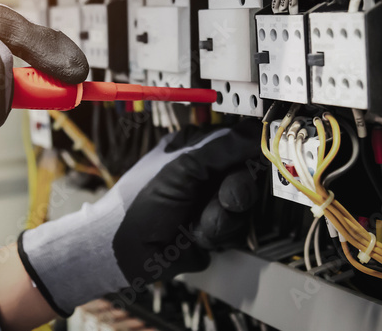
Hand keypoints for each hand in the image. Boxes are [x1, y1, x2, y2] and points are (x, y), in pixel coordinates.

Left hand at [17, 121, 262, 316]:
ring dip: (220, 218)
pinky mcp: (213, 229)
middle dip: (234, 192)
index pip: (239, 142)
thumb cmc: (139, 203)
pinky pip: (234, 230)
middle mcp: (206, 173)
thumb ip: (222, 147)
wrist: (125, 251)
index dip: (248, 155)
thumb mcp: (182, 167)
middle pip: (246, 176)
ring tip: (195, 221)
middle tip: (220, 198)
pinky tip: (193, 234)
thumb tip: (256, 131)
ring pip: (243, 206)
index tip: (249, 163)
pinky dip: (215, 235)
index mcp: (196, 148)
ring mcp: (210, 202)